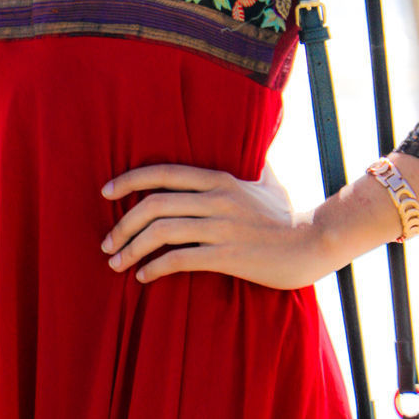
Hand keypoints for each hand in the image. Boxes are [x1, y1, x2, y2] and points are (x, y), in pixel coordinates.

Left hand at [100, 162, 327, 288]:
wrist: (313, 242)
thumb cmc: (287, 214)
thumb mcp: (267, 180)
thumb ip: (249, 164)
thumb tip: (251, 142)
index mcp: (219, 178)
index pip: (163, 173)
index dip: (129, 180)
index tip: (106, 192)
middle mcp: (216, 198)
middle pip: (155, 203)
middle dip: (123, 223)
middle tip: (106, 242)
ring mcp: (221, 226)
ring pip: (162, 231)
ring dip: (132, 248)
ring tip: (116, 263)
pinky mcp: (228, 254)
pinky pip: (180, 259)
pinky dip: (155, 267)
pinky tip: (144, 276)